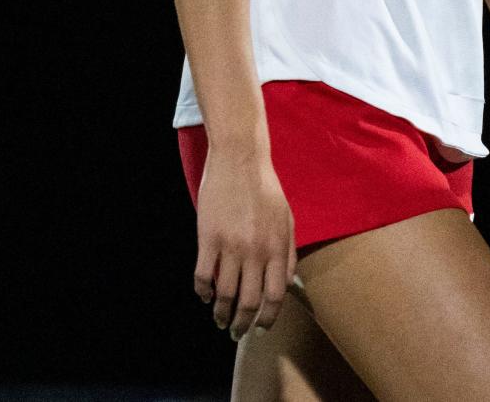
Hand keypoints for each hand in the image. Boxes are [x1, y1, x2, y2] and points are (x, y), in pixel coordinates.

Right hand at [193, 144, 299, 340]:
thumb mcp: (286, 218)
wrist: (240, 158)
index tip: (260, 328)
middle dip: (242, 324)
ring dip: (221, 314)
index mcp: (276, 247)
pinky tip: (204, 296)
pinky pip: (203, 276)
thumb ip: (287, 253)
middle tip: (236, 332)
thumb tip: (285, 285)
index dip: (267, 319)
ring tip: (219, 319)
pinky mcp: (207, 238)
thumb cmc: (265, 187)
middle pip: (249, 302)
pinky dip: (202, 292)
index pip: (274, 297)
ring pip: (224, 295)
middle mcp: (255, 251)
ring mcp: (230, 246)